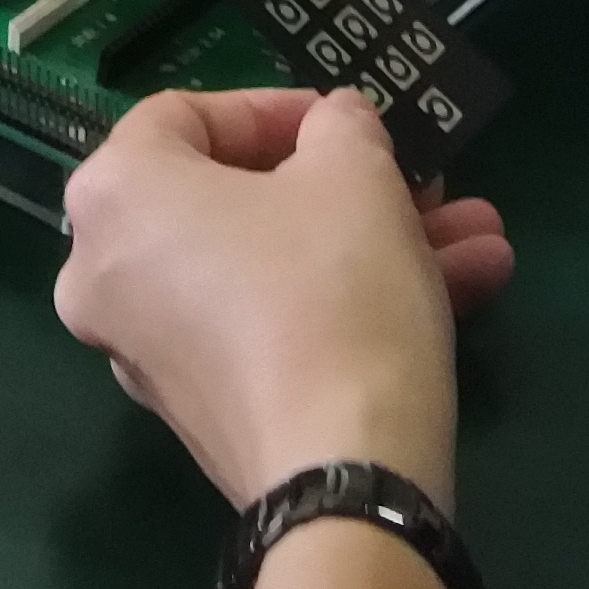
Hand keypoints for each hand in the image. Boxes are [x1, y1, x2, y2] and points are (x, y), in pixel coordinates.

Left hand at [55, 82, 510, 508]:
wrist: (343, 479)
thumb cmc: (329, 288)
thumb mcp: (354, 170)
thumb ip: (339, 126)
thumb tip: (332, 130)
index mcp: (116, 196)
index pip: (188, 116)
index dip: (277, 109)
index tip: (348, 122)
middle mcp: (108, 275)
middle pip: (242, 202)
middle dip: (353, 189)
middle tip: (424, 182)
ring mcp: (153, 354)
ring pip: (274, 270)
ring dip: (378, 246)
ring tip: (480, 239)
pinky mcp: (208, 415)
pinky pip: (275, 329)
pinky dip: (349, 306)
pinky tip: (461, 292)